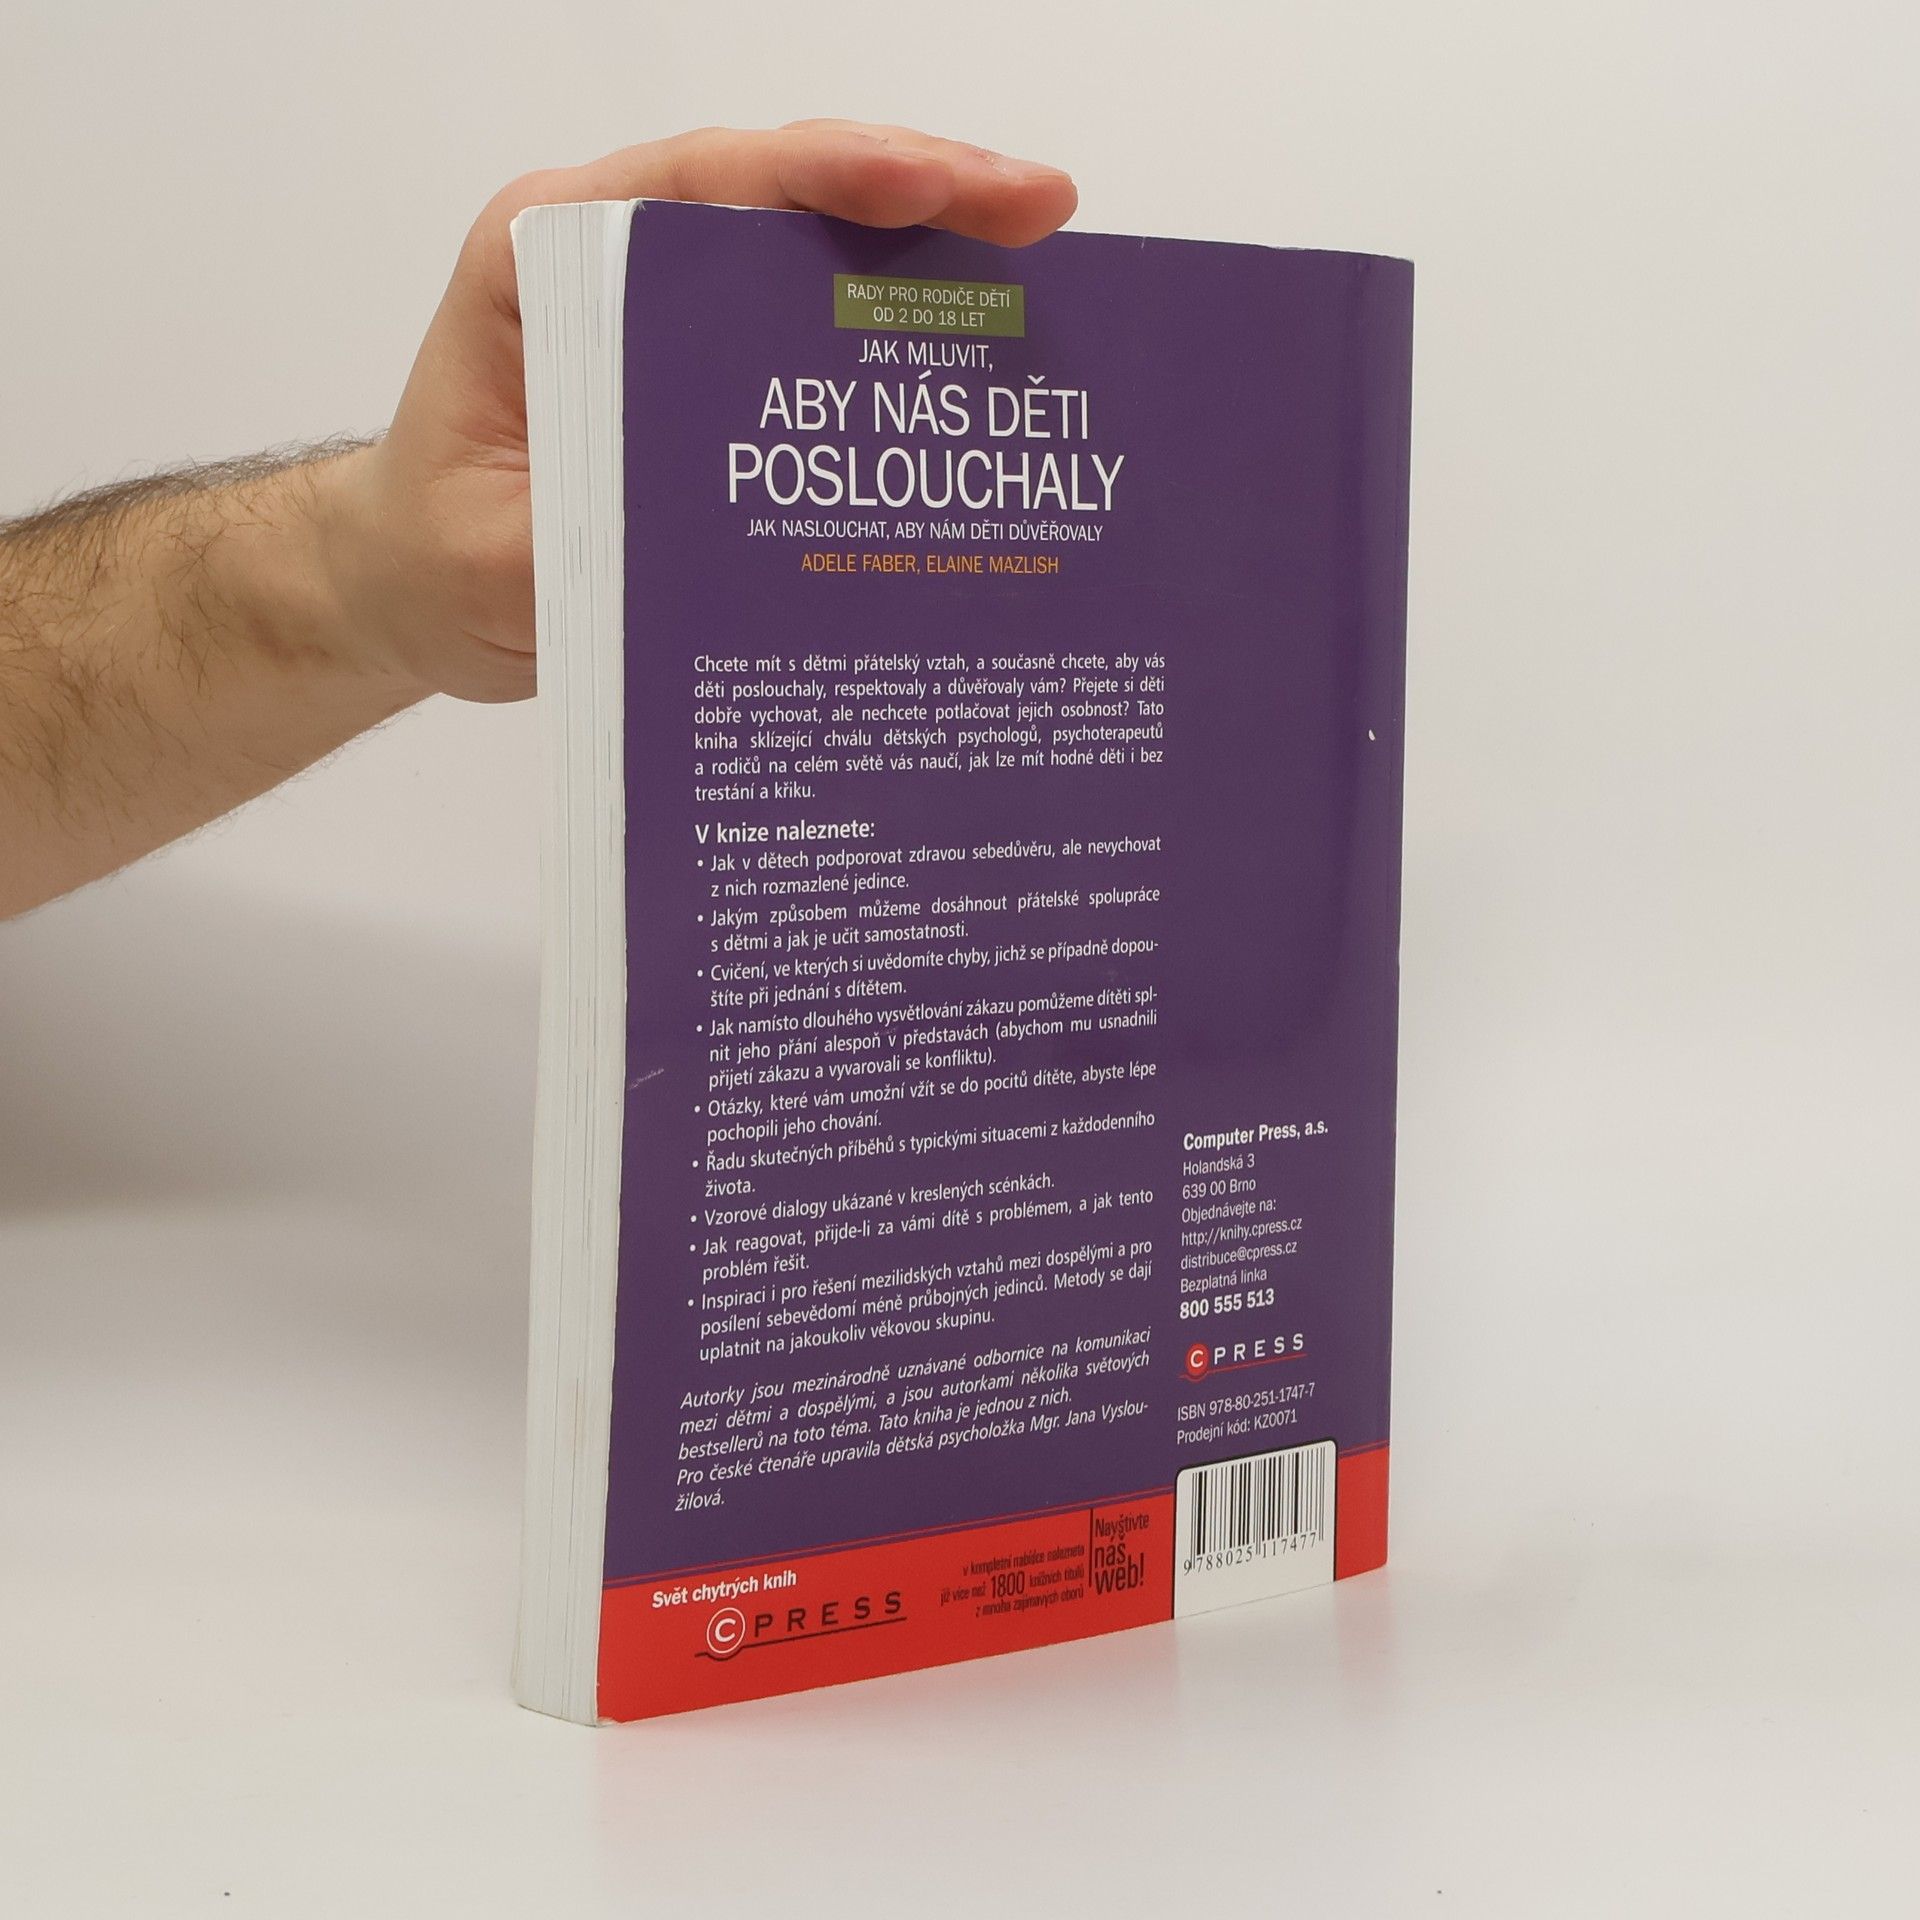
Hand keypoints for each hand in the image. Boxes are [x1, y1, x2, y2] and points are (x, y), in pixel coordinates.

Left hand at [323, 123, 1078, 703]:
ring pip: (814, 258)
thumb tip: (721, 553)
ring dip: (929, 264)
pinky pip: (812, 338)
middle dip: (924, 196)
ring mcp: (670, 315)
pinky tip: (975, 371)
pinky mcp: (706, 377)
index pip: (707, 181)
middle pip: (785, 196)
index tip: (948, 185)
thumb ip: (593, 545)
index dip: (835, 173)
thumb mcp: (493, 564)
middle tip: (1047, 214)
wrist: (411, 590)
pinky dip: (895, 345)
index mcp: (547, 259)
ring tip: (1048, 280)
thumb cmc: (432, 559)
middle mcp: (617, 262)